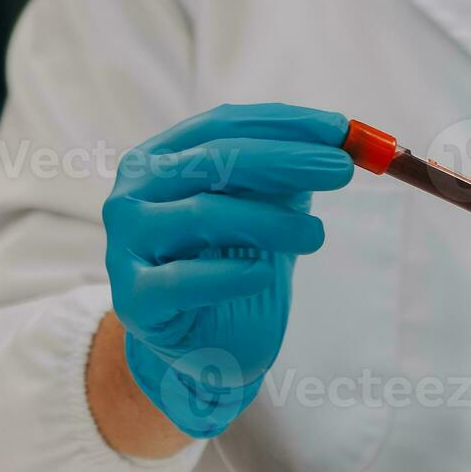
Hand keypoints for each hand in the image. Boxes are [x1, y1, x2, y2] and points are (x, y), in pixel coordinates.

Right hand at [104, 103, 352, 437]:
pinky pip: (184, 280)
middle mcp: (134, 193)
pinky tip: (264, 276)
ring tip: (316, 235)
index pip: (223, 126)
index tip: (341, 131)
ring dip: (270, 222)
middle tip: (341, 170)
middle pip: (213, 161)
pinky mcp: (134, 298)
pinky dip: (228, 277)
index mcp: (160, 160)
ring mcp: (128, 244)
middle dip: (285, 160)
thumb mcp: (262, 215)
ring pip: (203, 215)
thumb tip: (343, 142)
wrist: (195, 347)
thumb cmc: (229, 270)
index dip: (284, 124)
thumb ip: (288, 179)